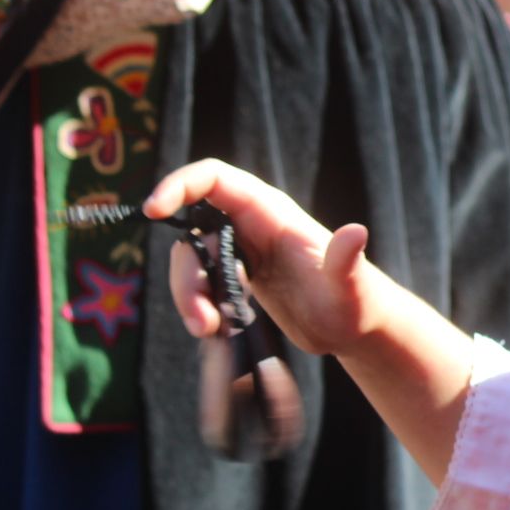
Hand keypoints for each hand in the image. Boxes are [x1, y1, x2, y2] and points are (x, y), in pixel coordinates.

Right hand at [147, 159, 398, 359]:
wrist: (353, 327)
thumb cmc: (356, 303)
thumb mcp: (351, 287)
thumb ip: (347, 262)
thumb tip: (355, 233)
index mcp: (271, 212)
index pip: (215, 178)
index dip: (179, 184)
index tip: (153, 210)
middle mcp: (251, 224)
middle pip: (193, 231)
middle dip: (186, 274)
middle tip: (202, 321)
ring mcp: (242, 250)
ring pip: (191, 260)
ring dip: (188, 296)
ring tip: (211, 331)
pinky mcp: (237, 275)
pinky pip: (200, 282)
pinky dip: (197, 305)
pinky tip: (217, 330)